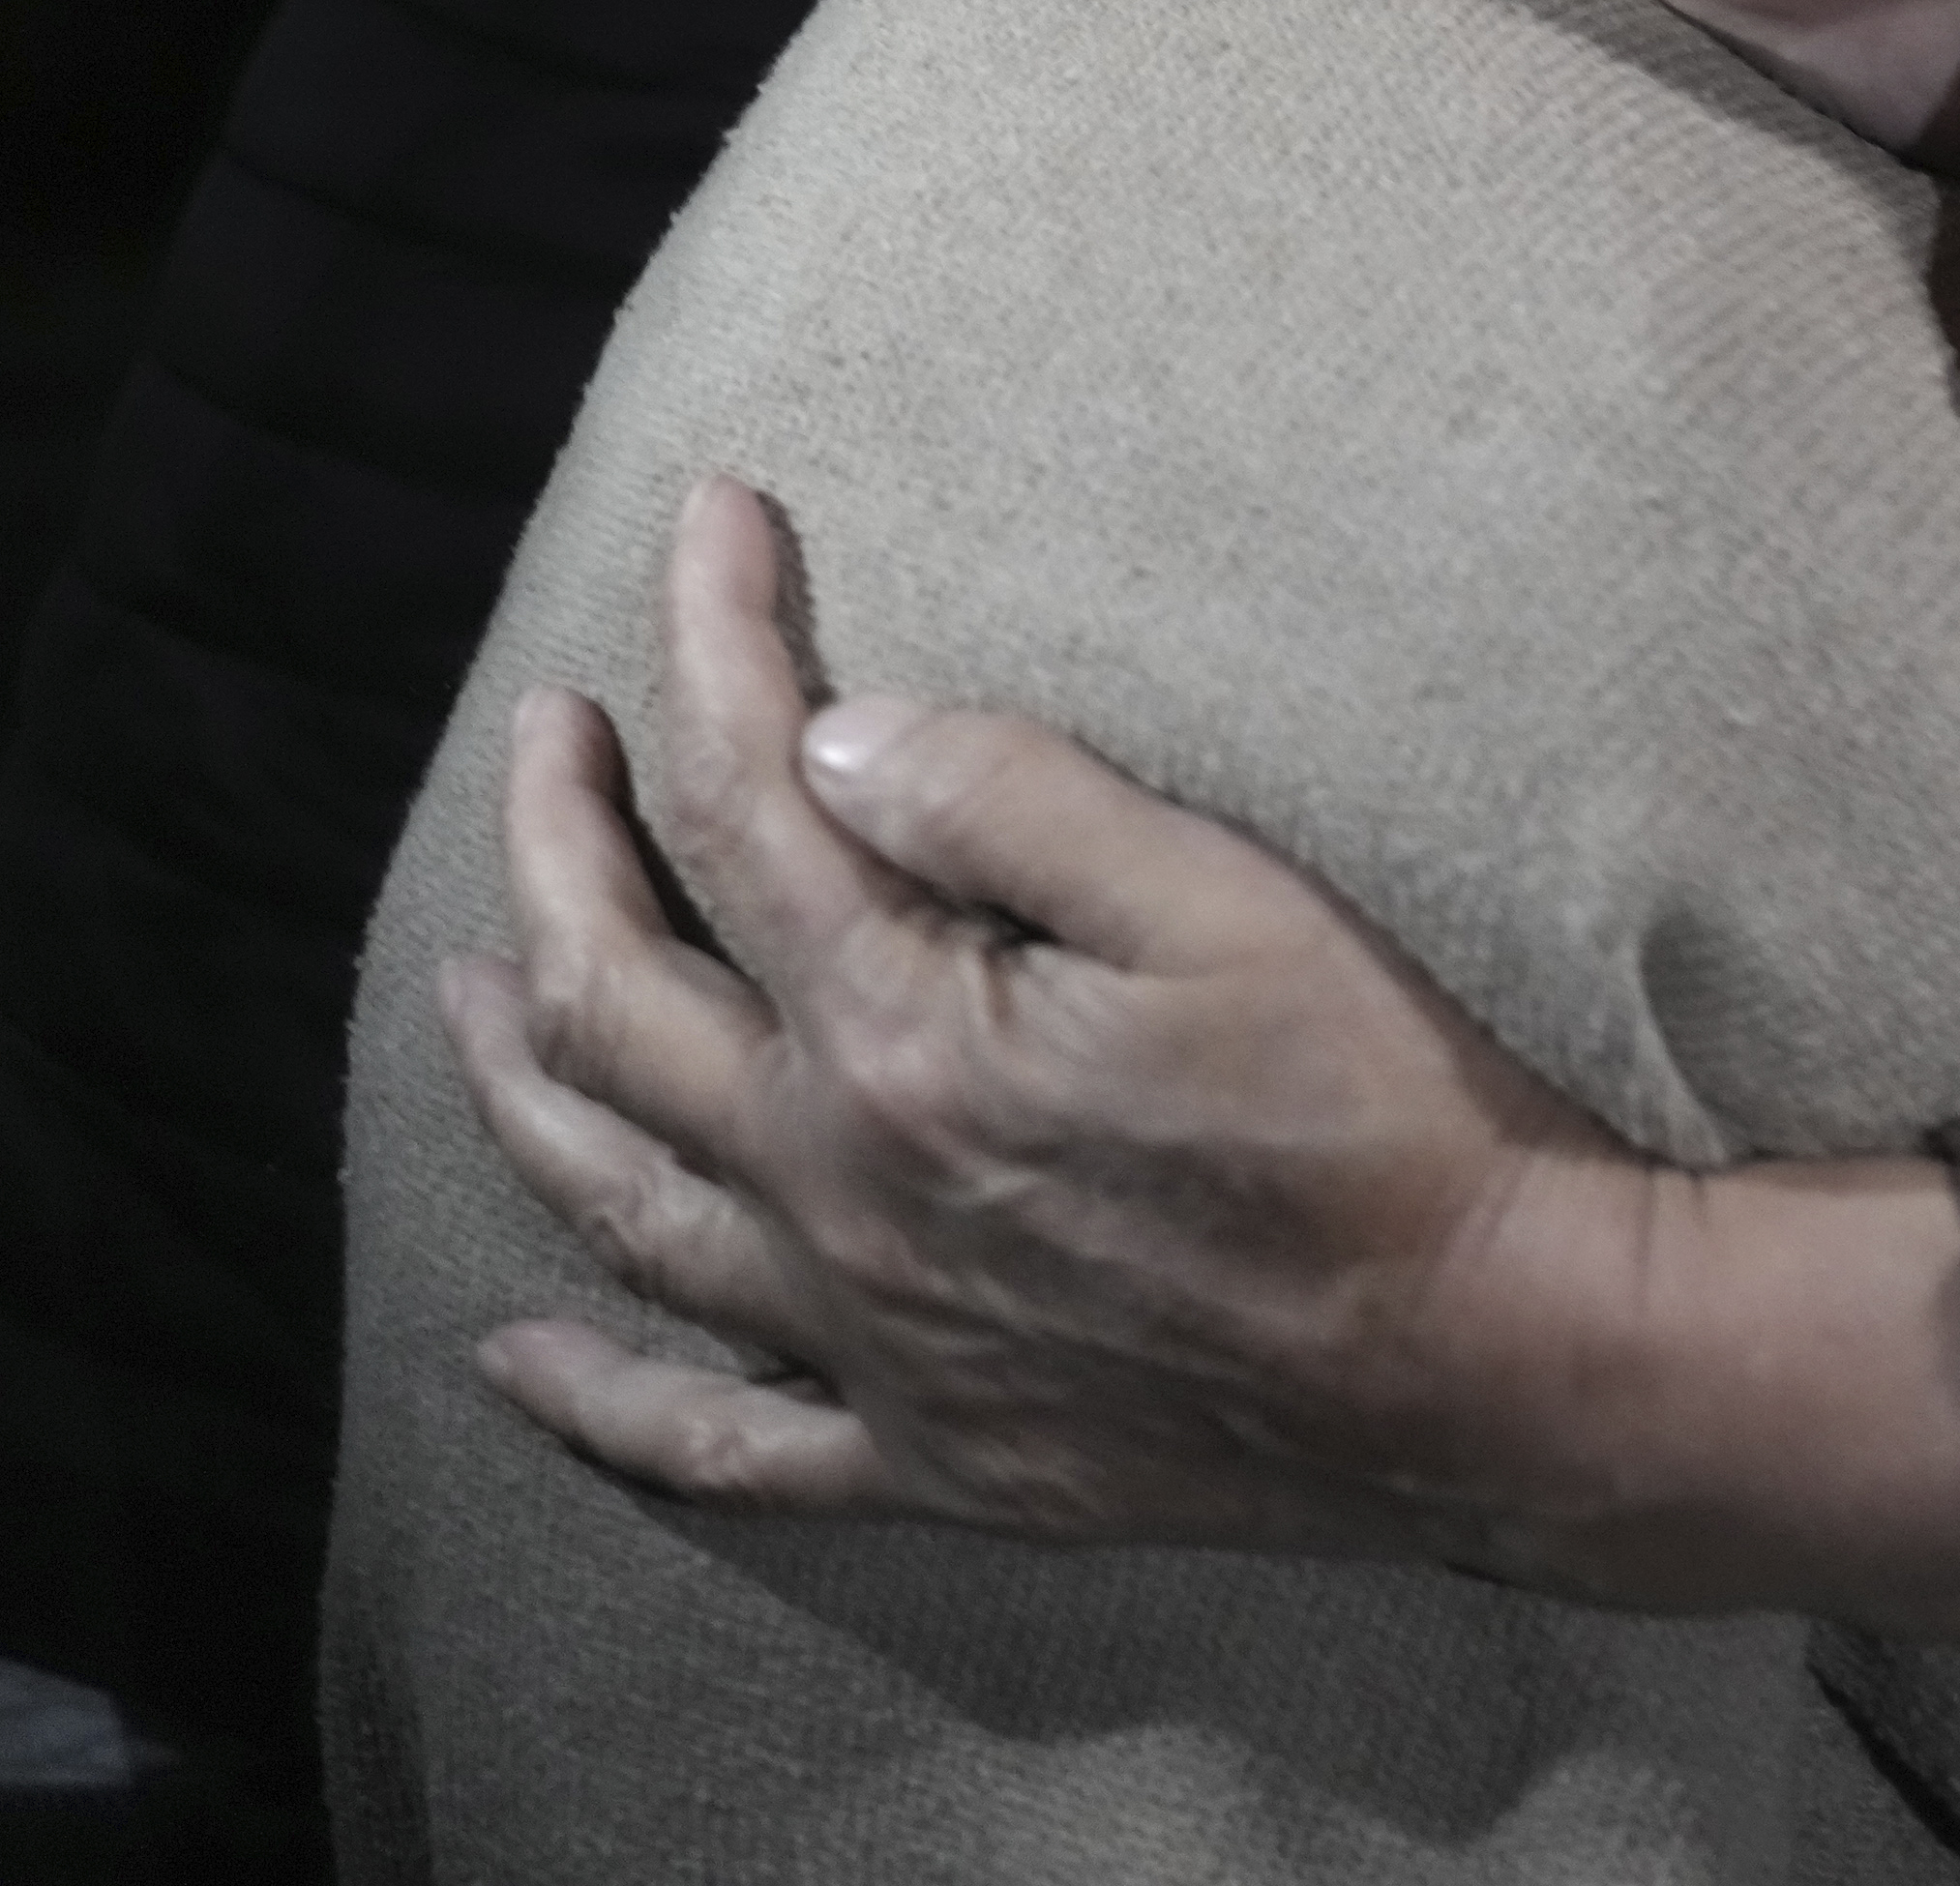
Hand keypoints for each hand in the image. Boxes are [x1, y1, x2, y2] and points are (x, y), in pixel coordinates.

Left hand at [450, 479, 1959, 1637]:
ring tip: (465, 989)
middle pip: (616, 999)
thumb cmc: (1379, 1112)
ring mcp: (867, 1334)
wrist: (1485, 1360)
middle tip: (544, 733)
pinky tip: (519, 1355)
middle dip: (556, 841)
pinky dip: (596, 1399)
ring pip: (615, 1202)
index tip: (710, 520)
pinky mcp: (929, 1448)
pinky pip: (710, 1439)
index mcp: (904, 1038)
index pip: (753, 800)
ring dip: (516, 1084)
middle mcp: (836, 1191)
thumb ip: (1019, 805)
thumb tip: (839, 736)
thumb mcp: (1226, 904)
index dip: (717, 641)